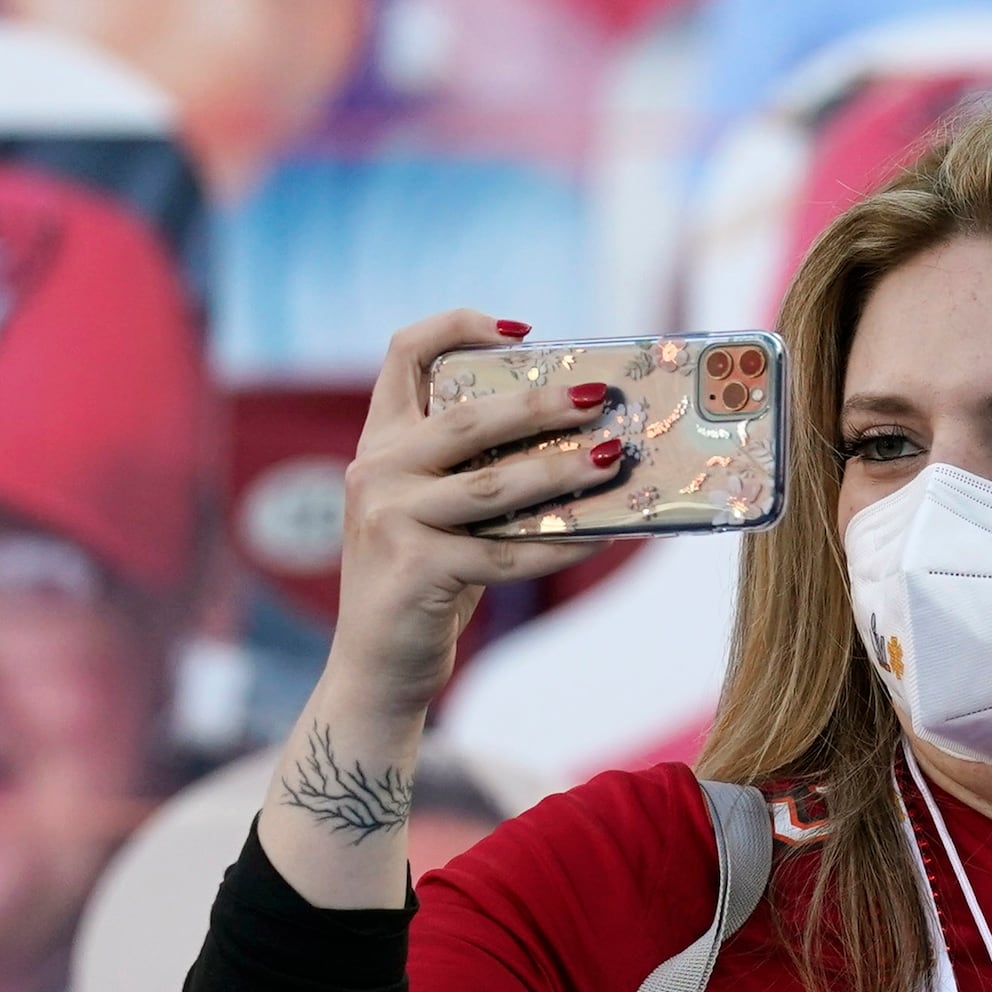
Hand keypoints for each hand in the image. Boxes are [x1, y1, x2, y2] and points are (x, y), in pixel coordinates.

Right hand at [325, 310, 617, 714]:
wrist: (377, 665)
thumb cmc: (425, 576)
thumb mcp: (435, 508)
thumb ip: (474, 469)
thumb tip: (583, 438)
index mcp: (379, 441)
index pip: (403, 354)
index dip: (457, 326)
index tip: (520, 331)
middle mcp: (376, 470)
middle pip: (468, 417)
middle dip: (542, 404)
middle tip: (600, 396)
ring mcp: (391, 519)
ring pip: (496, 485)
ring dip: (564, 470)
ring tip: (615, 459)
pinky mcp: (417, 569)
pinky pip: (509, 553)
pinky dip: (562, 544)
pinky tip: (604, 536)